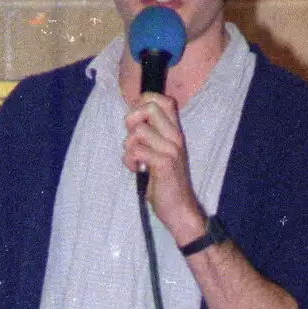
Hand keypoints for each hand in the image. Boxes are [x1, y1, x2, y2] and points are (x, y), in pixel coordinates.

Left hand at [122, 92, 205, 245]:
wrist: (179, 209)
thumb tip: (131, 118)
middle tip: (132, 138)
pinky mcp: (164, 164)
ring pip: (138, 131)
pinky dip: (129, 161)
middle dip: (131, 119)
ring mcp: (171, 149)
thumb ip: (151, 135)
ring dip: (128, 146)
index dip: (143, 101)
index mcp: (175, 132)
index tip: (135, 119)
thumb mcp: (160, 153)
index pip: (163, 100)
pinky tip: (136, 169)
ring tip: (135, 160)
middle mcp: (175, 137)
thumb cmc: (165, 182)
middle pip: (149, 108)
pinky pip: (136, 151)